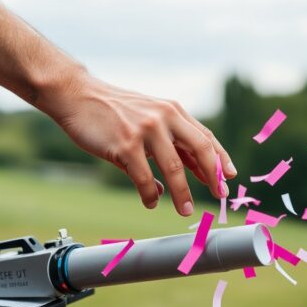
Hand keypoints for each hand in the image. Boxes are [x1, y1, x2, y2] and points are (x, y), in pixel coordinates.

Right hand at [40, 72, 236, 215]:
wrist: (76, 96)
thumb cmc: (111, 111)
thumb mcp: (145, 118)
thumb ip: (163, 145)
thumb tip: (171, 186)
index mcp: (172, 111)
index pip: (204, 136)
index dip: (220, 159)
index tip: (229, 177)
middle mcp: (163, 117)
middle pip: (200, 149)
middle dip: (212, 176)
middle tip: (219, 196)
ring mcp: (144, 130)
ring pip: (174, 169)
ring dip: (183, 194)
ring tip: (186, 210)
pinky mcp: (125, 145)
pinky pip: (145, 178)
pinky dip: (150, 194)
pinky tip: (151, 202)